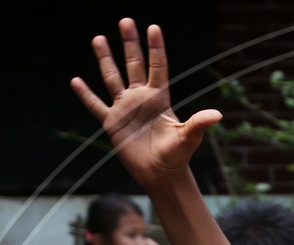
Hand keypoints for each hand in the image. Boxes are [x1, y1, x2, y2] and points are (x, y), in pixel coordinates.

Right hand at [71, 21, 222, 190]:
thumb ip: (199, 124)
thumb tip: (217, 115)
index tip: (153, 27)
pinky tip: (76, 80)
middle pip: (134, 65)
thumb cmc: (177, 156)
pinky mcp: (112, 123)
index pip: (157, 67)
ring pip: (112, 78)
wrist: (160, 175)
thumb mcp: (188, 138)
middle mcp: (141, 99)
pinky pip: (96, 106)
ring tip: (99, 38)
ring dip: (105, 59)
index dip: (155, 48)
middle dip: (130, 43)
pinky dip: (85, 94)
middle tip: (126, 21)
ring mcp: (125, 109)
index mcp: (159, 98)